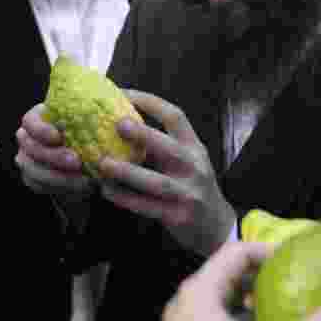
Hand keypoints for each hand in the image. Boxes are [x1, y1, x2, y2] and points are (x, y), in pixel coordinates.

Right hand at [15, 103, 94, 199]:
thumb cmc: (92, 132)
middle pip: (30, 147)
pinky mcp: (32, 178)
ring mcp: (27, 159)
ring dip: (57, 177)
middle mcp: (28, 138)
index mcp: (39, 118)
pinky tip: (80, 188)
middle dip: (52, 156)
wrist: (87, 158)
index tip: (58, 137)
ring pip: (32, 169)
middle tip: (77, 162)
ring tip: (84, 180)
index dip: (40, 129)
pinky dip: (58, 189)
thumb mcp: (98, 119)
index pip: (30, 120)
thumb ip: (103, 113)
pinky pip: (37, 185)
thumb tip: (121, 112)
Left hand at [98, 90, 234, 256]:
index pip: (175, 117)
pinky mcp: (179, 216)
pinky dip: (126, 199)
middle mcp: (194, 167)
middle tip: (117, 124)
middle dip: (143, 134)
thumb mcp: (187, 161)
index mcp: (194, 147)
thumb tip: (120, 123)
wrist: (217, 226)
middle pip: (169, 147)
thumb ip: (163, 145)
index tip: (123, 94)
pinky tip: (107, 191)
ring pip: (156, 181)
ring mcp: (189, 193)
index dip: (149, 103)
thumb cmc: (192, 186)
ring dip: (128, 172)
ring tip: (103, 163)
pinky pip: (148, 206)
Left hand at [153, 241, 320, 320]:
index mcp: (199, 290)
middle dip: (271, 281)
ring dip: (259, 306)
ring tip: (294, 315)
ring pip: (226, 303)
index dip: (274, 253)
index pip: (239, 251)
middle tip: (307, 291)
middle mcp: (187, 301)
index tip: (308, 267)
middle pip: (233, 276)